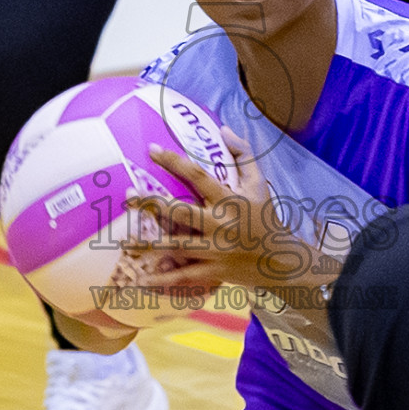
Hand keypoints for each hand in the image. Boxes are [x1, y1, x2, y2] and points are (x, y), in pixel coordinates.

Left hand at [126, 128, 330, 299]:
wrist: (284, 261)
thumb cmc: (267, 218)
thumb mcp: (259, 184)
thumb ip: (243, 154)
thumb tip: (223, 128)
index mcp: (229, 200)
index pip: (197, 176)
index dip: (173, 161)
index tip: (151, 149)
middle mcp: (220, 224)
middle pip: (179, 212)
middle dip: (152, 204)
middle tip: (128, 196)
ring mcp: (216, 250)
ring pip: (176, 247)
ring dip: (149, 244)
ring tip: (124, 240)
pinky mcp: (214, 272)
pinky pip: (184, 277)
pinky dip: (163, 281)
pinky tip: (142, 280)